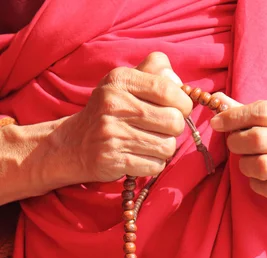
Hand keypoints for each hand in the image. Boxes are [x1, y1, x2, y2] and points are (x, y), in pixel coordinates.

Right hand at [63, 52, 192, 182]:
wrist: (74, 144)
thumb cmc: (108, 112)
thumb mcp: (124, 83)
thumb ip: (152, 72)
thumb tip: (179, 83)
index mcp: (120, 80)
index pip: (167, 90)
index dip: (183, 103)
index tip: (180, 109)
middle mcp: (114, 105)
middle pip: (173, 121)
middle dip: (175, 128)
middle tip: (163, 129)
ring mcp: (113, 134)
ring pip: (167, 147)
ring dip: (164, 149)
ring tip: (150, 144)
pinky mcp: (114, 160)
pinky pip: (155, 166)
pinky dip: (153, 164)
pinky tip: (141, 157)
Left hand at [210, 97, 266, 220]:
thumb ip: (252, 112)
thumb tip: (218, 100)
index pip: (262, 111)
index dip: (234, 117)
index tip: (217, 123)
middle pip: (258, 139)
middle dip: (237, 143)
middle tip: (234, 145)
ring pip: (261, 166)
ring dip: (245, 166)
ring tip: (247, 163)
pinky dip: (256, 184)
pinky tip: (259, 179)